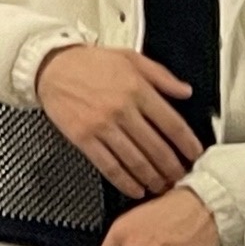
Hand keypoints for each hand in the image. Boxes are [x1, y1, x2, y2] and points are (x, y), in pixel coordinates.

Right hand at [34, 45, 201, 197]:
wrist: (49, 65)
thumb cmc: (87, 62)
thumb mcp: (129, 58)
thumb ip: (160, 75)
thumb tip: (185, 91)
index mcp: (136, 89)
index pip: (172, 124)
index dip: (188, 145)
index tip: (195, 155)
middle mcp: (121, 109)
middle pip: (157, 148)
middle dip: (173, 168)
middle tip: (181, 177)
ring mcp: (102, 125)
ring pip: (136, 161)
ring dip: (153, 179)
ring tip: (162, 186)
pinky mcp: (84, 137)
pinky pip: (109, 166)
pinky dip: (126, 182)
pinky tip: (135, 188)